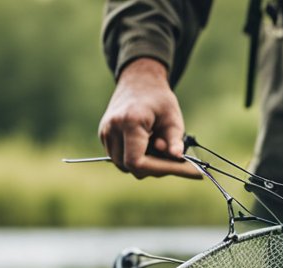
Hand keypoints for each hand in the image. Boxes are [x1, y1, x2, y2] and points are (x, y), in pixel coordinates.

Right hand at [98, 58, 200, 178]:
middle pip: (131, 167)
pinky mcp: (104, 136)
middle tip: (172, 157)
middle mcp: (112, 128)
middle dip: (154, 167)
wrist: (138, 81)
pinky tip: (146, 143)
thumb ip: (175, 141)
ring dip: (145, 163)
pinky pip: (120, 159)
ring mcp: (105, 133)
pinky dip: (136, 158)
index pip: (137, 163)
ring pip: (125, 166)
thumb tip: (178, 158)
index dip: (159, 170)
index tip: (178, 169)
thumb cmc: (159, 99)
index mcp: (129, 122)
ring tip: (157, 144)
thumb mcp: (173, 118)